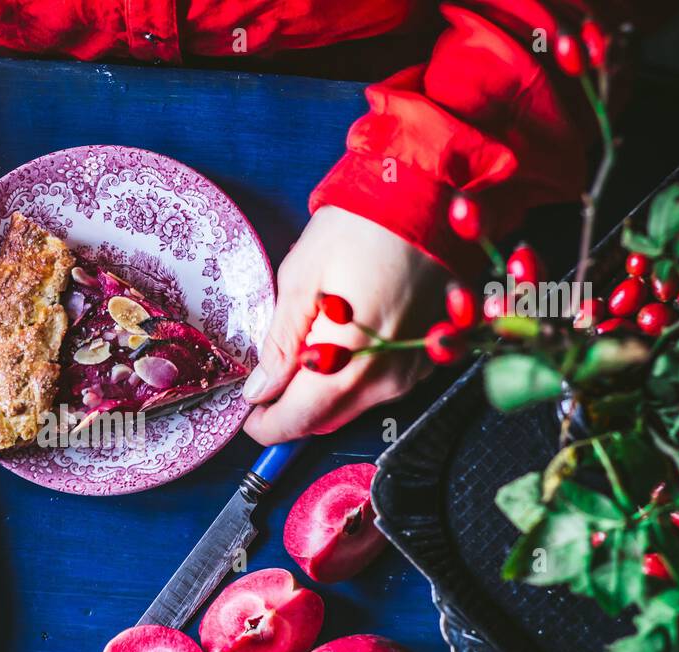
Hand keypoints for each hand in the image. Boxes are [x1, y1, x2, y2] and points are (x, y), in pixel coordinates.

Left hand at [242, 206, 446, 443]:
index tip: (249, 415)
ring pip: (352, 406)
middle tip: (269, 382)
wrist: (429, 199)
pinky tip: (341, 341)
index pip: (298, 421)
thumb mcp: (300, 281)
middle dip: (292, 411)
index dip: (267, 426)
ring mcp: (411, 372)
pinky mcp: (427, 358)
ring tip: (306, 349)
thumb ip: (279, 344)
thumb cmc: (360, 229)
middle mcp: (384, 380)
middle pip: (325, 420)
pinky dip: (353, 378)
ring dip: (322, 394)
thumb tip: (260, 389)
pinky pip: (379, 386)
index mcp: (347, 364)